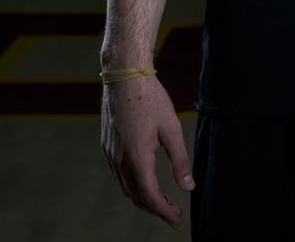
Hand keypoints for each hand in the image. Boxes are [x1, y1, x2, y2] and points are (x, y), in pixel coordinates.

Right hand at [100, 73, 195, 229]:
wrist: (124, 75)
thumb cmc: (151, 98)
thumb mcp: (171, 128)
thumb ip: (180, 160)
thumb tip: (188, 186)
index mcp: (137, 157)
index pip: (150, 196)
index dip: (164, 212)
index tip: (176, 220)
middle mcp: (120, 159)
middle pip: (136, 196)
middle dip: (154, 208)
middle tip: (172, 211)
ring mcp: (110, 153)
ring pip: (125, 187)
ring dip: (142, 197)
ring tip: (161, 198)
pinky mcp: (107, 145)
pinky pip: (118, 174)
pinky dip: (132, 184)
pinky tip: (144, 178)